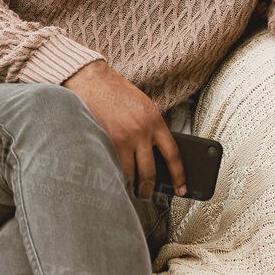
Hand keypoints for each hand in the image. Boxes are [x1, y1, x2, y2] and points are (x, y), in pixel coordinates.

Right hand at [62, 59, 185, 198]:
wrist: (92, 81)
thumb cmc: (116, 92)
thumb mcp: (144, 106)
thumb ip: (152, 128)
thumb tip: (157, 153)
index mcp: (155, 122)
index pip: (173, 155)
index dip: (179, 176)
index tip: (182, 188)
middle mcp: (141, 132)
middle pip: (150, 172)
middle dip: (149, 188)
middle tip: (147, 193)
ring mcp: (121, 139)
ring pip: (130, 173)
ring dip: (129, 184)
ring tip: (127, 189)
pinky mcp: (104, 141)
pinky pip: (112, 166)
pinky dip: (113, 174)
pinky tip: (112, 178)